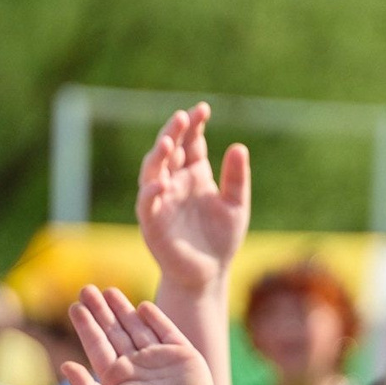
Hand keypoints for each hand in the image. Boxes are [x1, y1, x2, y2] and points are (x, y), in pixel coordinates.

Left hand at [60, 287, 223, 384]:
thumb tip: (64, 365)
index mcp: (117, 378)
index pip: (97, 345)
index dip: (86, 326)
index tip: (74, 306)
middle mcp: (136, 366)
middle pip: (114, 331)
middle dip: (101, 311)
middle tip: (86, 289)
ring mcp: (159, 359)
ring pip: (137, 327)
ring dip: (123, 309)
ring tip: (108, 290)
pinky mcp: (181, 354)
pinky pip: (165, 330)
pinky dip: (154, 317)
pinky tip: (141, 306)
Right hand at [137, 102, 250, 292]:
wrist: (209, 275)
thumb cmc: (221, 240)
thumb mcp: (236, 205)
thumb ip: (236, 178)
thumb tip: (238, 147)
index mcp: (195, 175)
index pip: (191, 142)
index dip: (194, 125)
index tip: (203, 110)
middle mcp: (174, 183)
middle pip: (169, 150)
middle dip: (174, 132)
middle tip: (183, 117)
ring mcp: (161, 201)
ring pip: (152, 171)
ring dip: (158, 155)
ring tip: (170, 141)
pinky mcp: (152, 222)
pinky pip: (147, 203)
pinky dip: (151, 192)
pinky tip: (163, 183)